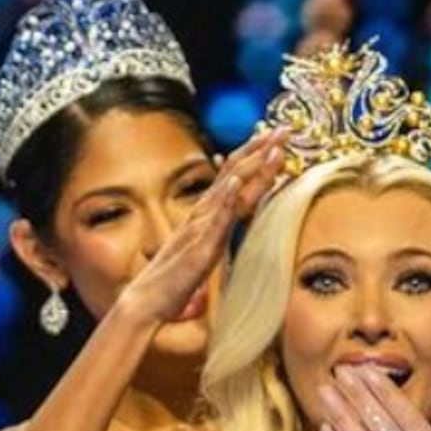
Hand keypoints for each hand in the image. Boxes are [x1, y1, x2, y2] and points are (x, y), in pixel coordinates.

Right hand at [110, 132, 286, 327]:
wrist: (147, 300)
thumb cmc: (175, 279)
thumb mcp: (204, 248)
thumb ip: (218, 230)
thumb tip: (234, 218)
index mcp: (206, 214)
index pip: (233, 176)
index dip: (254, 155)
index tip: (275, 137)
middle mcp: (202, 214)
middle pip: (234, 174)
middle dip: (260, 150)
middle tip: (283, 130)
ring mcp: (200, 228)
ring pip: (228, 191)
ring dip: (250, 166)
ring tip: (270, 147)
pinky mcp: (199, 248)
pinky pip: (213, 222)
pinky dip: (225, 200)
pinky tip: (237, 183)